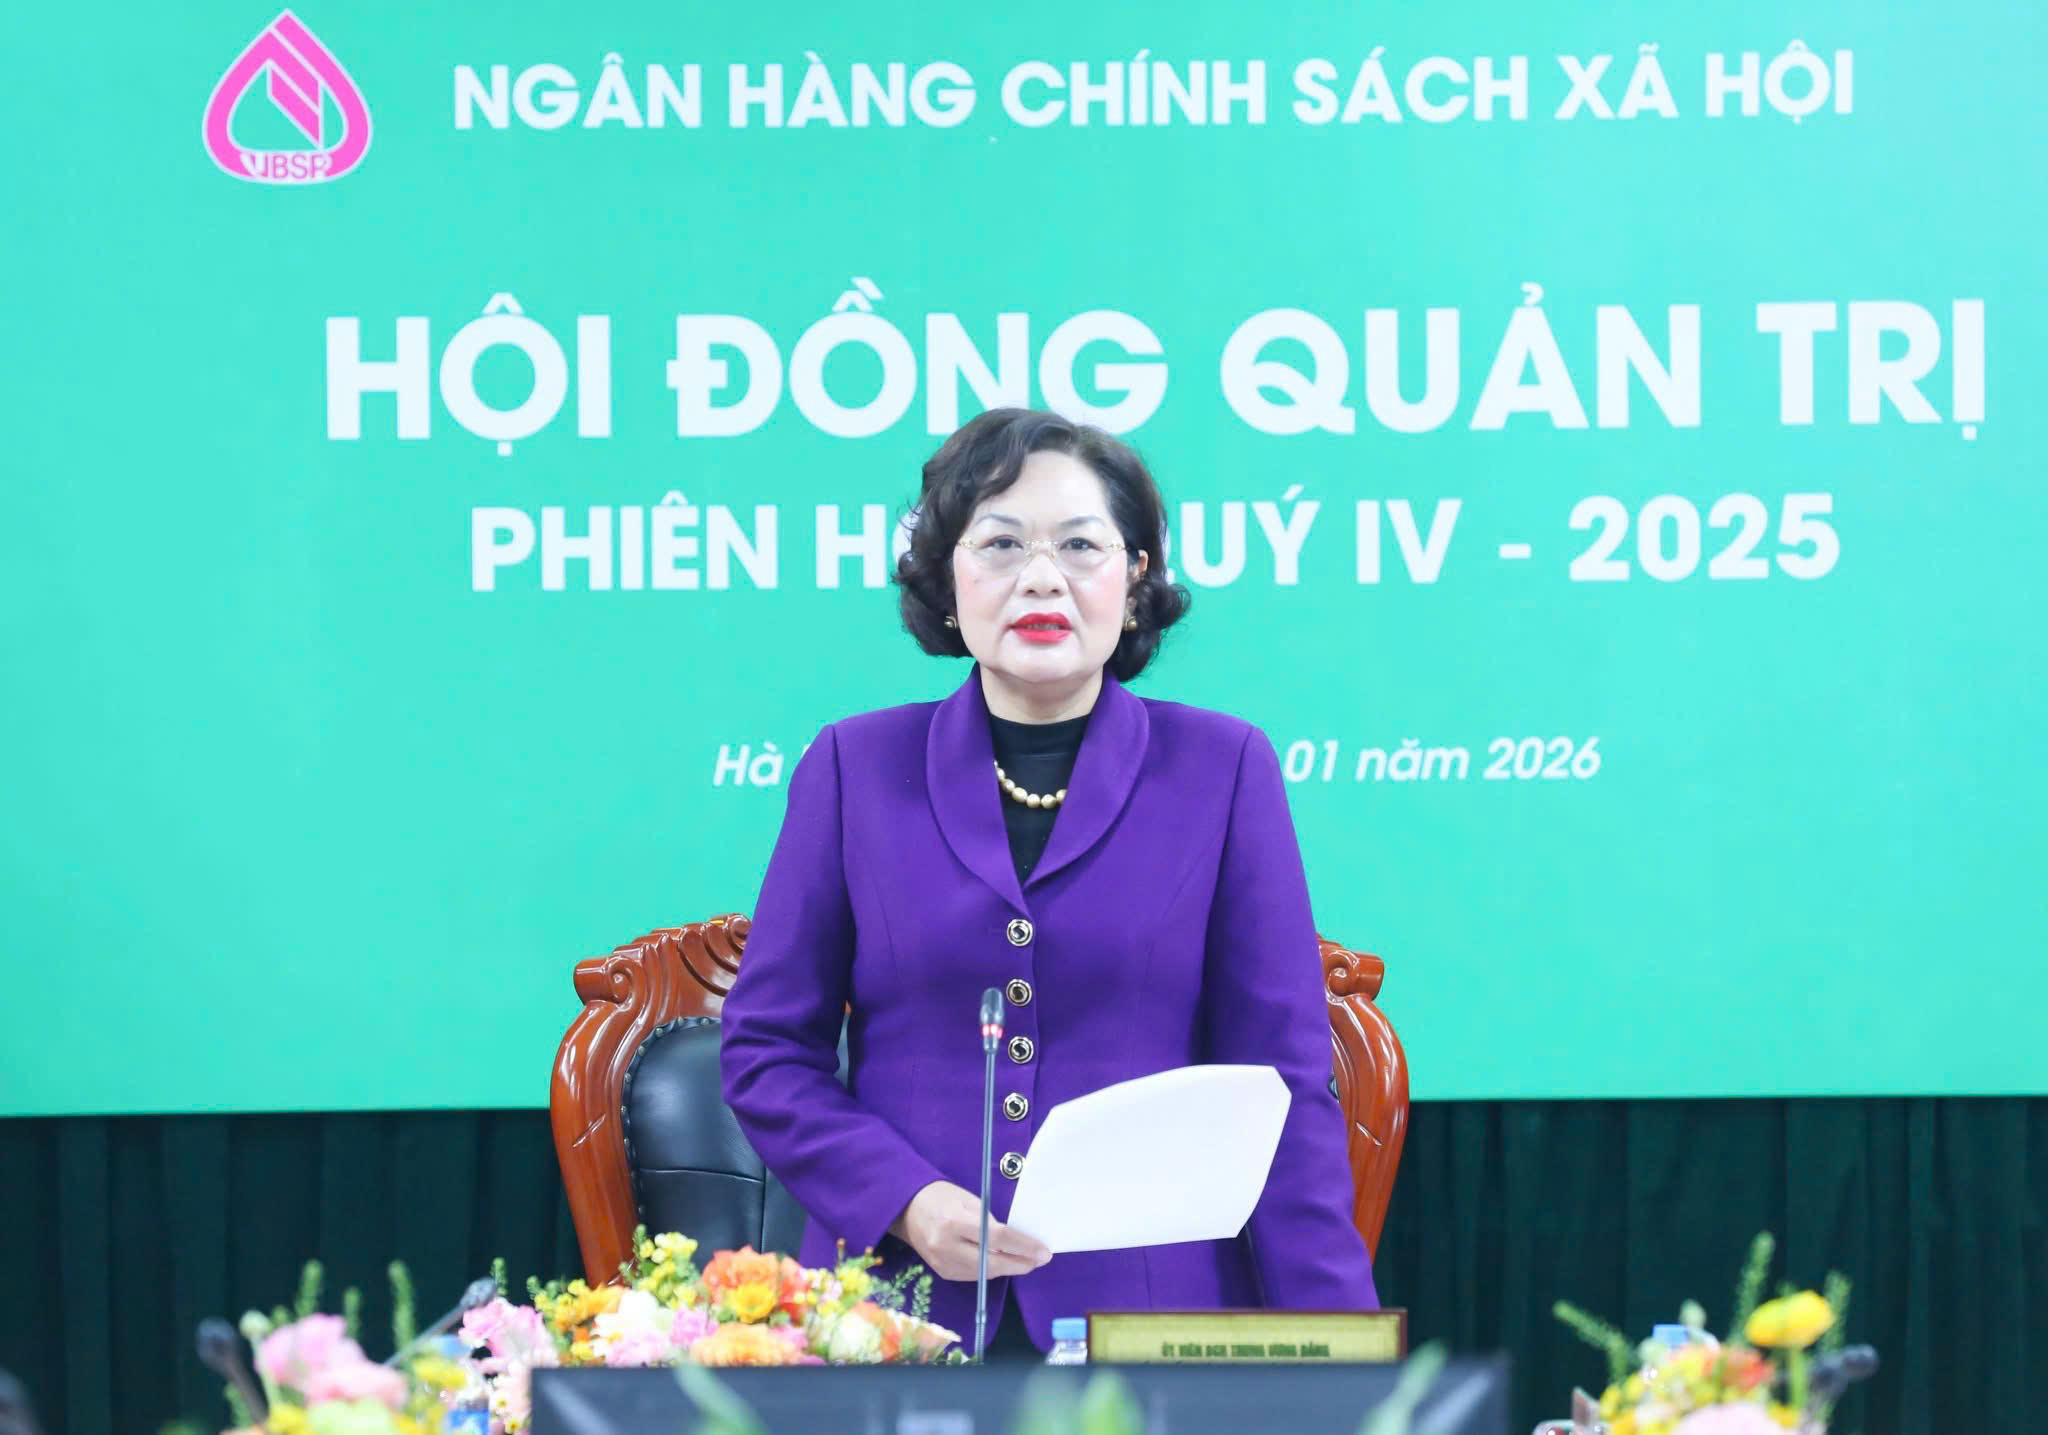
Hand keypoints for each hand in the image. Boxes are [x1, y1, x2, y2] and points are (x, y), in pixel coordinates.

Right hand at [889, 1180, 1051, 1282]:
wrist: (907, 1209)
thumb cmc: (941, 1197)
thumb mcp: (969, 1200)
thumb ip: (990, 1221)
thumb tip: (1016, 1241)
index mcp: (955, 1222)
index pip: (997, 1238)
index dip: (1023, 1247)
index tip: (1043, 1251)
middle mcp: (947, 1246)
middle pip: (992, 1262)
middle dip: (1021, 1263)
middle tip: (1040, 1259)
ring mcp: (943, 1263)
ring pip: (985, 1274)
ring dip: (1009, 1269)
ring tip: (1026, 1262)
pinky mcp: (943, 1272)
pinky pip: (974, 1276)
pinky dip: (991, 1271)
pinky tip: (1003, 1264)